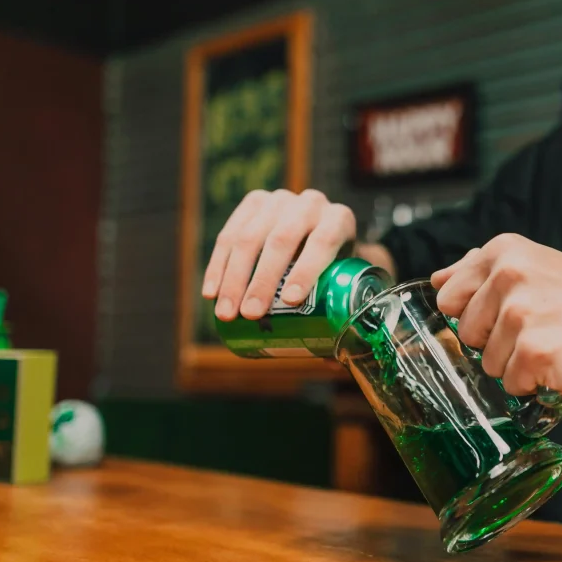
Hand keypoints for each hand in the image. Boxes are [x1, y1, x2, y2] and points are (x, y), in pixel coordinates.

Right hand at [201, 189, 355, 320]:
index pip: (323, 241)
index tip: (290, 301)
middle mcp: (311, 204)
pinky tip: (211, 293)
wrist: (323, 230)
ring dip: (234, 278)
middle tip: (251, 314)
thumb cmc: (338, 269)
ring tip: (226, 313)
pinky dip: (218, 266)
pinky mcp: (253, 203)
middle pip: (282, 240)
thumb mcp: (351, 283)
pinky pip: (229, 234)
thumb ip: (346, 317)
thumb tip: (328, 361)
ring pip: (250, 237)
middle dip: (263, 280)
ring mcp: (279, 200)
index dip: (306, 270)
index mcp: (340, 220)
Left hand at [431, 233, 561, 395]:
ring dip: (518, 363)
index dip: (475, 314)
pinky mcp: (535, 352)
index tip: (508, 313)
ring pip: (487, 363)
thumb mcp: (535, 265)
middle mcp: (509, 276)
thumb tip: (438, 279)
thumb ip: (481, 269)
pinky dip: (534, 383)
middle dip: (497, 341)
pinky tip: (561, 361)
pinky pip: (511, 384)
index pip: (448, 297)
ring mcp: (521, 315)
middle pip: (467, 333)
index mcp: (504, 251)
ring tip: (555, 342)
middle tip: (540, 328)